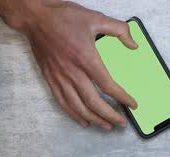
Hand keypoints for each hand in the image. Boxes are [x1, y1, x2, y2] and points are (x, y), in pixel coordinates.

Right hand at [0, 0, 137, 128]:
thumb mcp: (96, 18)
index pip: (107, 85)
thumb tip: (134, 45)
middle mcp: (73, 72)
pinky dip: (74, 114)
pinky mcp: (50, 80)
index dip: (122, 97)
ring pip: (78, 107)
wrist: (35, 19)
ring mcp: (60, 78)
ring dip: (94, 119)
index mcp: (86, 58)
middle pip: (94, 102)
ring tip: (106, 125)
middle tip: (121, 122)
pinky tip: (84, 120)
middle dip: (110, 115)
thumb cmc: (63, 17)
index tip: (132, 104)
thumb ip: (119, 30)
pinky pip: (63, 103)